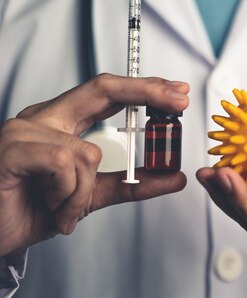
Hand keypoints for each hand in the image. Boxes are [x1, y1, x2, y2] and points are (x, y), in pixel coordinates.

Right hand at [0, 74, 188, 256]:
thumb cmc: (31, 209)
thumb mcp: (92, 194)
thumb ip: (132, 183)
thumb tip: (175, 177)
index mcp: (62, 122)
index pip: (107, 92)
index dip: (144, 88)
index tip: (177, 91)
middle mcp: (44, 118)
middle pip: (102, 88)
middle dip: (146, 90)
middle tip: (178, 100)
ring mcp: (25, 131)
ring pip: (89, 152)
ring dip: (85, 192)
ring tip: (65, 209)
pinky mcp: (12, 150)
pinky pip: (65, 165)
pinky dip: (67, 194)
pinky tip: (49, 205)